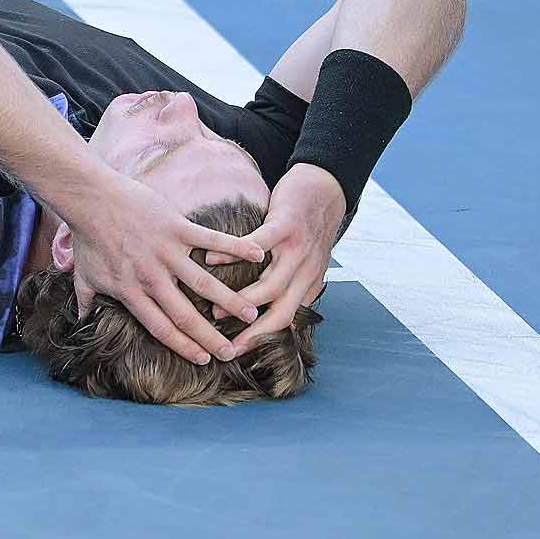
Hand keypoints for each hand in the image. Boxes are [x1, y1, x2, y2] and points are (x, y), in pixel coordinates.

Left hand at [61, 170, 266, 364]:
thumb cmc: (88, 238)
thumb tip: (83, 323)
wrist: (91, 199)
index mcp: (130, 292)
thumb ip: (87, 303)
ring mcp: (165, 252)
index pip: (161, 328)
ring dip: (230, 300)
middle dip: (211, 337)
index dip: (184, 347)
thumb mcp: (84, 277)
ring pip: (204, 283)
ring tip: (251, 314)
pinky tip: (258, 256)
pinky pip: (211, 240)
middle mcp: (151, 278)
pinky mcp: (175, 227)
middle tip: (233, 352)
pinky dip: (235, 247)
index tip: (204, 361)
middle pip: (186, 315)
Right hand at [208, 163, 345, 355]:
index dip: (263, 339)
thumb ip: (296, 288)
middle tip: (227, 347)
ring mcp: (297, 249)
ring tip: (214, 310)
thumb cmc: (310, 227)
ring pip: (271, 285)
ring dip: (241, 301)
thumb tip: (283, 320)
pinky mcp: (286, 225)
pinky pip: (257, 245)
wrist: (327, 188)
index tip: (237, 350)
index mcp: (309, 283)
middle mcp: (307, 271)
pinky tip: (212, 261)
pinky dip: (233, 255)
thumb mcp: (310, 263)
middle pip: (281, 312)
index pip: (287, 320)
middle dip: (253, 333)